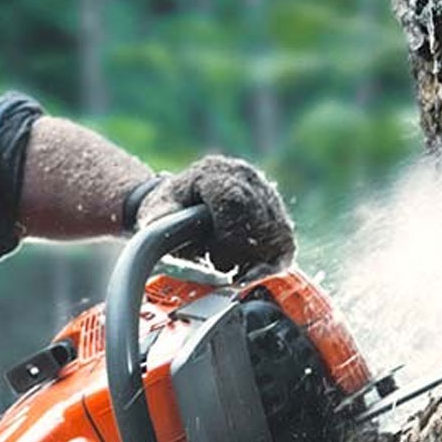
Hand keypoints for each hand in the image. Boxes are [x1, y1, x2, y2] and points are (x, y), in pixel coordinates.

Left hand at [138, 156, 294, 274]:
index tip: (215, 258)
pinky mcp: (276, 211)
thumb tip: (167, 235)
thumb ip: (160, 223)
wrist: (180, 203)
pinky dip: (272, 261)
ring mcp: (264, 191)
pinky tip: (252, 269)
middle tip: (223, 266)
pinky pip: (285, 240)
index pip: (235, 201)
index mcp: (215, 172)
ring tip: (234, 266)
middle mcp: (245, 176)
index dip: (229, 236)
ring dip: (259, 258)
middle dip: (243, 251)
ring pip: (277, 231)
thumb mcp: (156, 215)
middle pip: (259, 218)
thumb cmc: (167, 211)